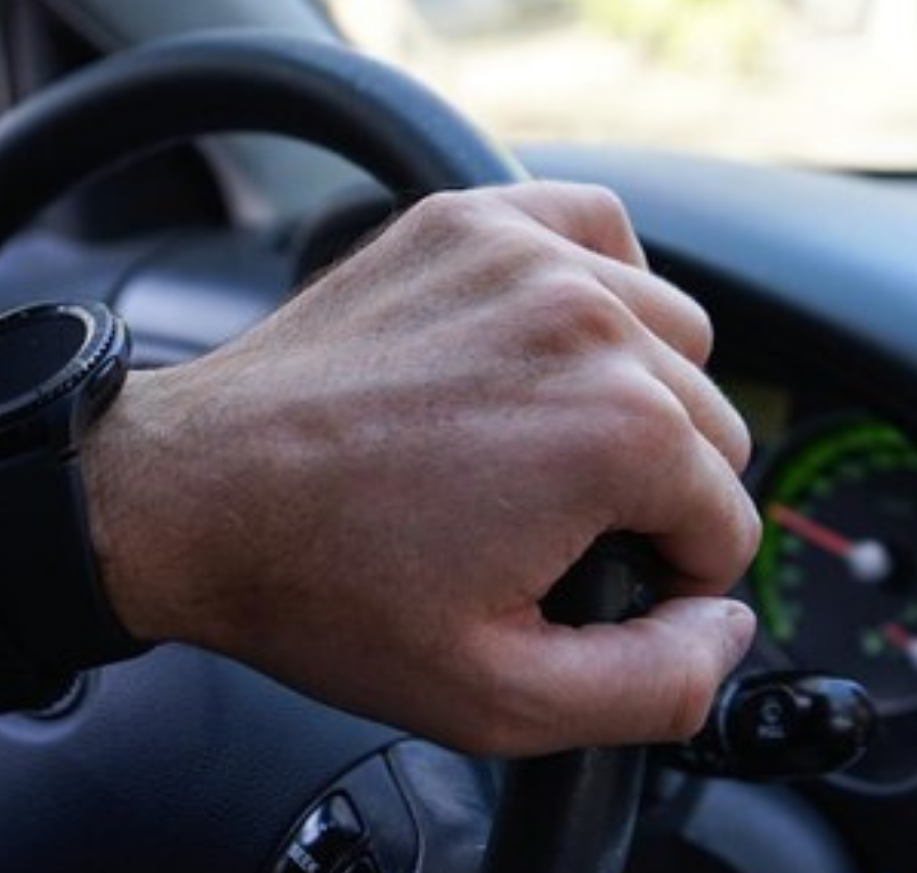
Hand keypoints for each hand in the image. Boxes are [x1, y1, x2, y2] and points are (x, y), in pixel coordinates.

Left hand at [83, 182, 759, 755]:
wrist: (191, 495)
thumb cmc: (323, 587)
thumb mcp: (500, 696)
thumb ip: (657, 686)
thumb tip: (724, 628)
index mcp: (615, 432)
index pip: (725, 523)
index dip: (666, 579)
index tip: (586, 587)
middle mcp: (588, 321)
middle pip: (711, 425)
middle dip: (651, 491)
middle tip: (548, 530)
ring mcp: (527, 255)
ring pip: (673, 331)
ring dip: (636, 392)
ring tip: (541, 445)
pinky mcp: (471, 220)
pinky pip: (600, 233)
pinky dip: (597, 285)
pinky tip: (543, 346)